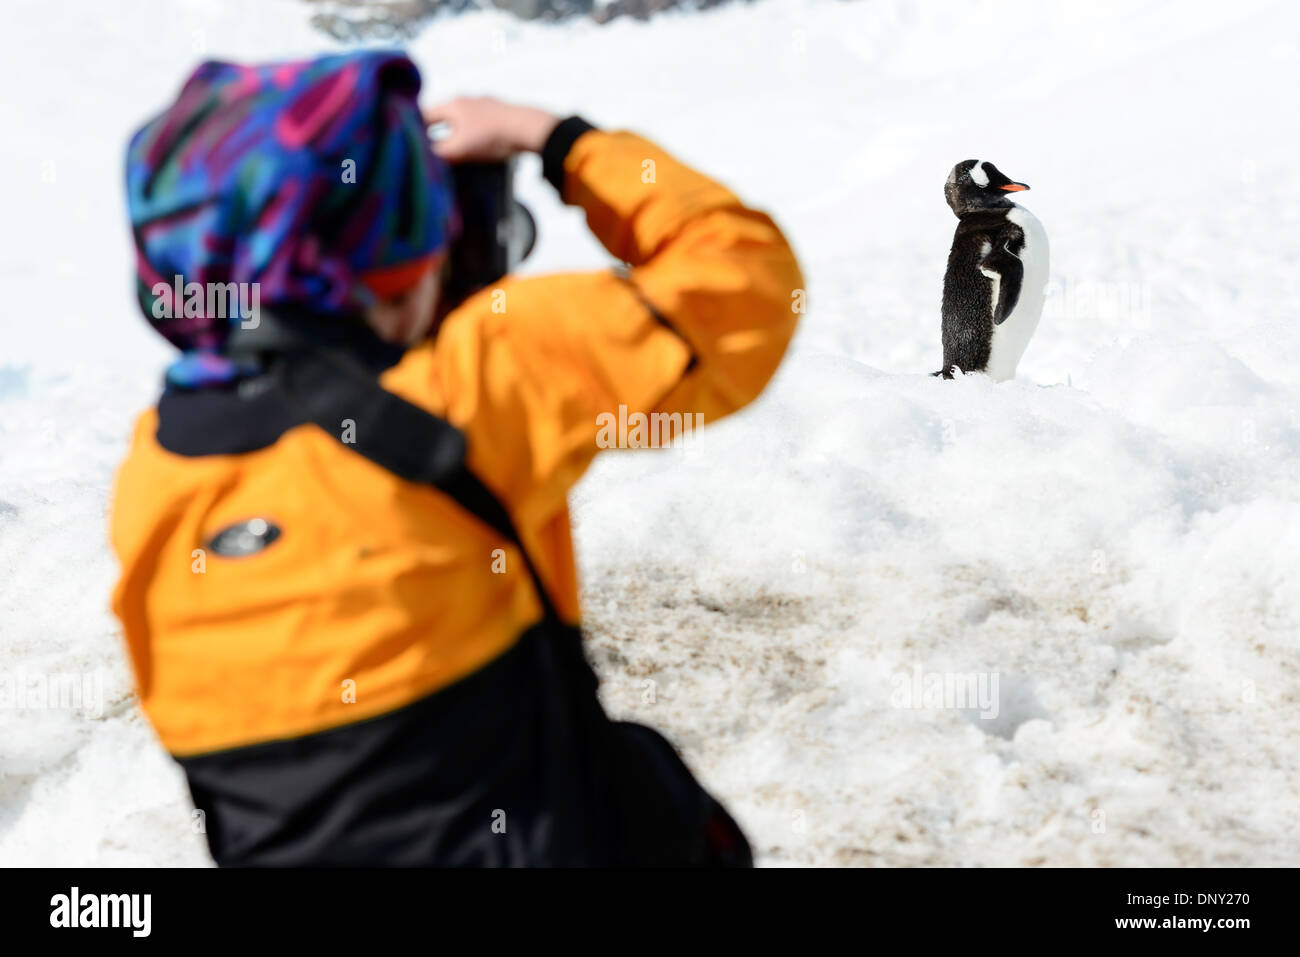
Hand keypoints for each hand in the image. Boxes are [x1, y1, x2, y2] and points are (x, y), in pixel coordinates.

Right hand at [423, 97, 559, 162]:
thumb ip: (439, 152)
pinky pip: (475, 122)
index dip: (413, 130)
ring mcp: (482, 104)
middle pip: (440, 116)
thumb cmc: (494, 137)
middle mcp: (465, 100)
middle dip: (433, 132)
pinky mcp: (496, 113)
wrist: (530, 129)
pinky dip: (469, 132)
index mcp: (452, 105)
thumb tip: (421, 156)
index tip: (408, 143)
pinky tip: (474, 143)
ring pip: (458, 119)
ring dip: (452, 132)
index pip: (423, 115)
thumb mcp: (461, 148)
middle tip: (428, 149)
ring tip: (451, 148)